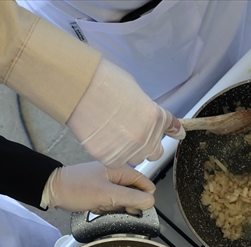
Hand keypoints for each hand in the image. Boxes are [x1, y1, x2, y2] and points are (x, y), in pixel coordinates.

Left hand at [42, 163, 155, 212]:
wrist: (53, 190)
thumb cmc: (75, 189)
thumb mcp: (106, 195)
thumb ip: (131, 198)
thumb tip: (150, 201)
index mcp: (121, 169)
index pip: (146, 185)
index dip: (143, 198)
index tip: (133, 207)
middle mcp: (117, 174)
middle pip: (135, 194)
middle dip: (126, 205)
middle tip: (112, 205)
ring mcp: (109, 183)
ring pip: (123, 201)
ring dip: (115, 208)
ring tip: (101, 205)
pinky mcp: (101, 191)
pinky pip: (112, 203)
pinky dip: (106, 208)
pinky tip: (97, 207)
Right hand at [66, 58, 184, 167]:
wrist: (78, 87)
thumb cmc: (103, 81)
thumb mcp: (136, 91)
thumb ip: (152, 111)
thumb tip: (161, 121)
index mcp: (155, 117)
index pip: (170, 130)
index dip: (165, 130)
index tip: (172, 133)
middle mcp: (145, 138)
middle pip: (154, 152)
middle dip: (146, 144)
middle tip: (130, 131)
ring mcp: (128, 150)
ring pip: (135, 159)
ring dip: (129, 150)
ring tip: (113, 133)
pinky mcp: (109, 158)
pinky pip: (116, 161)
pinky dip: (111, 153)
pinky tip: (102, 138)